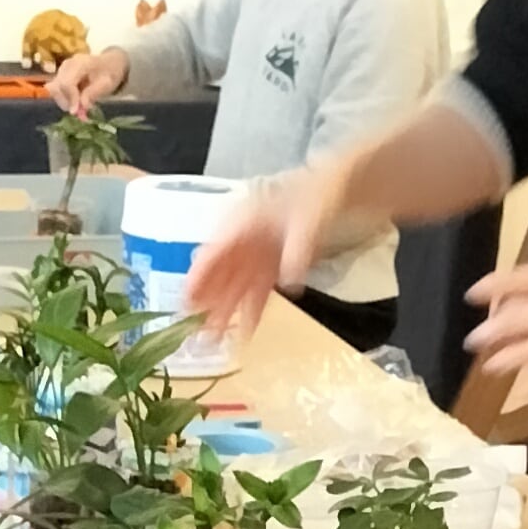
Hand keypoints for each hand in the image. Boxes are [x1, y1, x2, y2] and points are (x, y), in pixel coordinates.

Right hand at [51, 46, 128, 115]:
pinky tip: (75, 103)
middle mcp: (67, 64)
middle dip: (67, 102)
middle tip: (80, 113)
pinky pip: (55, 91)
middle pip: (58, 87)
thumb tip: (82, 106)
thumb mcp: (107, 83)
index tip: (76, 112)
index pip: (67, 82)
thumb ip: (93, 93)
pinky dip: (64, 100)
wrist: (108, 64)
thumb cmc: (109, 73)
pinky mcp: (59, 77)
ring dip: (65, 102)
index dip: (70, 99)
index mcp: (80, 63)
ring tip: (80, 108)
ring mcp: (61, 70)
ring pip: (54, 90)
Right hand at [187, 169, 342, 344]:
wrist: (341, 188)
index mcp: (243, 221)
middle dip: (208, 305)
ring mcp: (259, 254)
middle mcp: (245, 240)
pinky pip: (259, 290)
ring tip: (216, 341)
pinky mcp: (274, 265)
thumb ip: (298, 248)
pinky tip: (246, 331)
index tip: (186, 303)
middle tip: (198, 334)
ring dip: (227, 313)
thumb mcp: (310, 217)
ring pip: (236, 287)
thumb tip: (288, 282)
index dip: (198, 278)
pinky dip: (253, 310)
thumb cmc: (320, 193)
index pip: (213, 252)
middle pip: (220, 275)